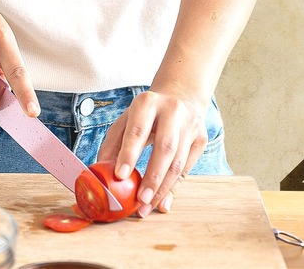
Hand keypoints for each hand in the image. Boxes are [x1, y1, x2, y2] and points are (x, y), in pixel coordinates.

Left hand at [97, 90, 207, 216]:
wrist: (178, 98)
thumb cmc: (145, 116)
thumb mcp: (125, 123)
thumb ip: (112, 146)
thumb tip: (102, 175)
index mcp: (147, 102)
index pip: (138, 130)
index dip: (129, 154)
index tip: (120, 176)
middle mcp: (173, 110)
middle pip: (165, 148)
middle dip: (152, 177)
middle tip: (139, 200)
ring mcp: (191, 124)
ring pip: (178, 162)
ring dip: (162, 188)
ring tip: (147, 206)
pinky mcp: (202, 138)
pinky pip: (187, 168)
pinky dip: (173, 187)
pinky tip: (161, 200)